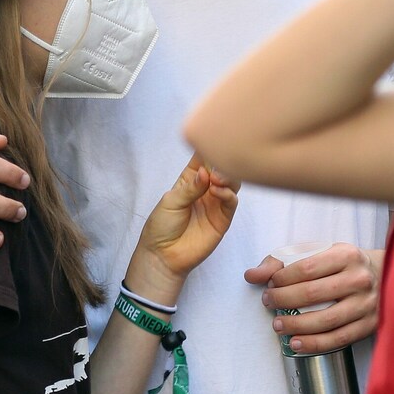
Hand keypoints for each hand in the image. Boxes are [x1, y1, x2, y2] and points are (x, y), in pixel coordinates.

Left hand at [136, 155, 238, 283]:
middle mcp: (206, 188)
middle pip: (221, 169)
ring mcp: (215, 203)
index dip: (209, 148)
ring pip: (231, 184)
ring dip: (227, 177)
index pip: (203, 159)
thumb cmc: (162, 226)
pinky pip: (231, 202)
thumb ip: (190, 188)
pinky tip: (218, 191)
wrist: (163, 255)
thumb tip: (205, 172)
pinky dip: (228, 194)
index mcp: (190, 179)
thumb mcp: (171, 202)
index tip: (214, 137)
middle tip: (216, 164)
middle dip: (221, 163)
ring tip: (217, 178)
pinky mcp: (223, 219)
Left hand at [244, 244, 381, 353]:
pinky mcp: (369, 325)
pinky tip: (296, 343)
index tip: (269, 285)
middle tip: (268, 303)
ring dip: (297, 325)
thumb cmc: (340, 264)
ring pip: (326, 320)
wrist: (383, 275)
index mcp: (345, 255)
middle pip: (313, 293)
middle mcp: (359, 279)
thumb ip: (280, 261)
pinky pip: (339, 339)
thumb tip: (250, 275)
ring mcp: (367, 304)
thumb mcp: (315, 253)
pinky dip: (315, 343)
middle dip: (284, 300)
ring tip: (277, 325)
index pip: (306, 268)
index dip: (282, 279)